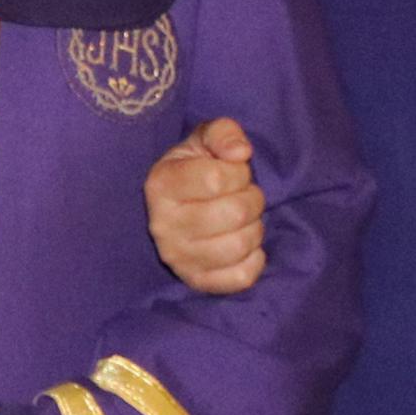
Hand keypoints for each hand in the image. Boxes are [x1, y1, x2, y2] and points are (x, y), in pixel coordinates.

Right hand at [145, 117, 265, 293]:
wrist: (179, 205)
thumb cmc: (196, 168)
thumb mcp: (204, 140)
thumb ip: (223, 132)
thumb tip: (241, 153)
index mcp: (160, 184)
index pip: (217, 179)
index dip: (238, 172)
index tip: (233, 171)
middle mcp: (163, 225)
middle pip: (235, 213)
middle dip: (251, 198)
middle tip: (242, 195)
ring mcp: (178, 258)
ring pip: (241, 245)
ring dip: (254, 228)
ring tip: (242, 219)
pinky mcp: (196, 281)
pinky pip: (242, 277)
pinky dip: (254, 258)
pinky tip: (243, 245)